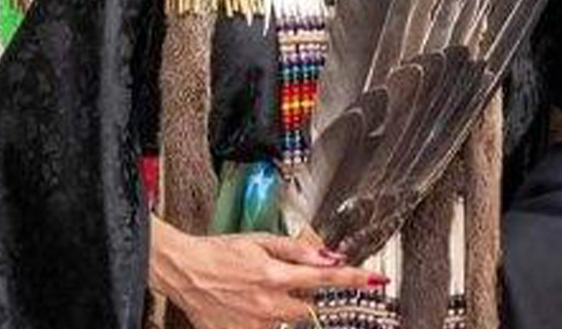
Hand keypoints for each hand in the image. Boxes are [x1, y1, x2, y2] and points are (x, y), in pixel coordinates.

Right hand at [148, 216, 381, 328]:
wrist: (184, 271)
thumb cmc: (218, 252)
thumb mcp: (259, 240)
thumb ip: (297, 250)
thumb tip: (328, 256)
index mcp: (274, 275)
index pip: (326, 279)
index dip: (355, 279)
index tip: (376, 280)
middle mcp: (268, 304)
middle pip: (310, 308)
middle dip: (306, 296)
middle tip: (285, 281)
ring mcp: (256, 325)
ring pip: (289, 321)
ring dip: (284, 307)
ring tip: (257, 290)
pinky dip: (266, 318)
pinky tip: (247, 304)